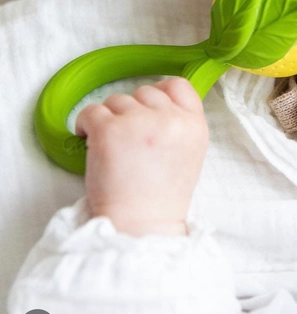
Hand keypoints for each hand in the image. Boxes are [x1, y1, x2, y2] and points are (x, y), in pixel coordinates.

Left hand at [75, 78, 208, 235]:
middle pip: (145, 92)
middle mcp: (170, 120)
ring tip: (111, 147)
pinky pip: (90, 111)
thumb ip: (178, 124)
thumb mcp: (189, 154)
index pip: (178, 85)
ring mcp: (139, 122)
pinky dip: (85, 124)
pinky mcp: (109, 130)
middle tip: (127, 139)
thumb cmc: (160, 198)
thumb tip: (153, 104)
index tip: (146, 108)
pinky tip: (90, 142)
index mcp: (194, 126)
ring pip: (117, 100)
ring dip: (110, 119)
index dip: (160, 92)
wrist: (141, 227)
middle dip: (132, 111)